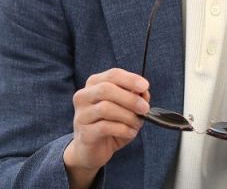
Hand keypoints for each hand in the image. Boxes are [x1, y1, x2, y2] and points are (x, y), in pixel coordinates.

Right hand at [63, 68, 149, 187]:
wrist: (92, 151)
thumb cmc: (110, 125)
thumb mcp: (125, 109)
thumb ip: (134, 97)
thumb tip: (144, 92)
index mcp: (94, 84)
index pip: (113, 74)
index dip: (130, 79)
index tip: (145, 86)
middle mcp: (83, 96)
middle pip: (106, 89)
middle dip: (130, 98)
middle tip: (145, 108)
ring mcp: (81, 114)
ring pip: (106, 108)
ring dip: (127, 116)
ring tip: (137, 124)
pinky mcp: (84, 133)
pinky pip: (105, 127)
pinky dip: (123, 129)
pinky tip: (130, 132)